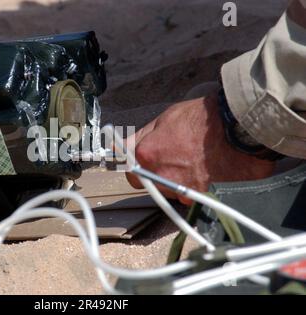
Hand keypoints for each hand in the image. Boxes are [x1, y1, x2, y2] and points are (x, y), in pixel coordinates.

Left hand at [126, 94, 274, 204]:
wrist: (242, 128)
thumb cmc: (205, 119)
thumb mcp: (166, 118)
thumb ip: (141, 137)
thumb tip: (121, 146)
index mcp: (148, 155)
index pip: (129, 172)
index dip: (137, 166)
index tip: (144, 162)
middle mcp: (161, 177)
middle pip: (150, 185)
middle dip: (157, 174)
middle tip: (174, 159)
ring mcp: (181, 191)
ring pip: (170, 192)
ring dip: (176, 182)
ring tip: (195, 163)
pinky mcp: (201, 200)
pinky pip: (190, 198)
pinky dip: (195, 188)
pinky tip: (206, 171)